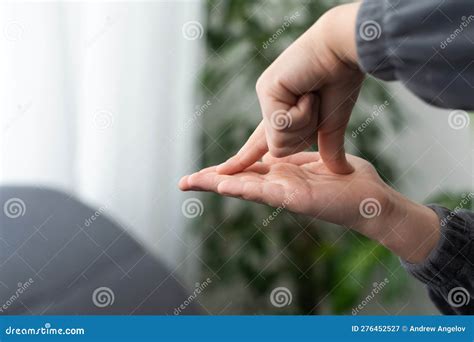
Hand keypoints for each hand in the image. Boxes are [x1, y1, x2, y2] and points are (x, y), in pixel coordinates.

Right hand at [180, 152, 439, 263]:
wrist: (373, 199)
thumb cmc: (348, 180)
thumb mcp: (317, 161)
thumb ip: (298, 156)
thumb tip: (282, 148)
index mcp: (282, 175)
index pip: (247, 171)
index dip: (224, 170)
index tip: (203, 171)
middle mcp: (279, 186)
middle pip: (239, 181)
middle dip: (211, 180)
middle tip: (183, 181)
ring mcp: (285, 194)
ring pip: (245, 188)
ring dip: (219, 185)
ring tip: (193, 182)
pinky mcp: (296, 199)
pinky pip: (266, 191)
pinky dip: (244, 188)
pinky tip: (224, 185)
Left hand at [217, 3, 363, 175]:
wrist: (344, 52)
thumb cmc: (340, 82)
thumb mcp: (332, 124)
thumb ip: (328, 147)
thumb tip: (340, 170)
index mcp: (282, 113)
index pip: (259, 142)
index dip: (244, 158)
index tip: (222, 171)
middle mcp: (269, 106)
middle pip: (278, 150)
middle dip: (304, 134)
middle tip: (316, 103)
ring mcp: (265, 98)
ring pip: (278, 142)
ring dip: (305, 123)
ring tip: (311, 95)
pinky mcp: (265, 90)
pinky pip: (280, 125)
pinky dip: (302, 113)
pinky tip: (307, 91)